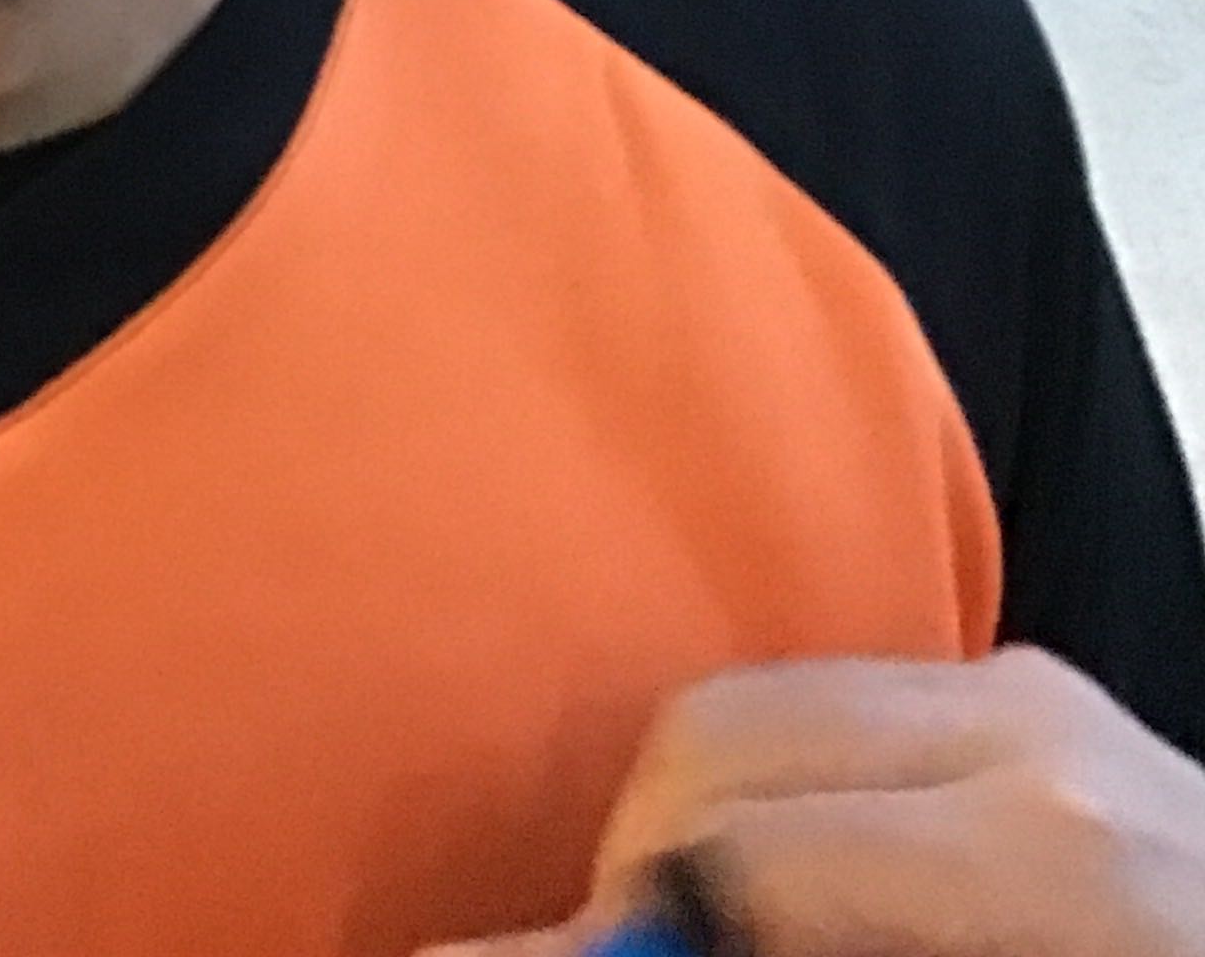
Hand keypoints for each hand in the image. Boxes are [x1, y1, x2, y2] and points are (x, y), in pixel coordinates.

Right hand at [413, 649, 1204, 956]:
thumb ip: (790, 949)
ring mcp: (1033, 686)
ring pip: (760, 700)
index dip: (630, 916)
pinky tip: (796, 879)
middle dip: (639, 853)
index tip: (571, 955)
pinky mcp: (1033, 681)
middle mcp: (1028, 731)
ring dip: (702, 809)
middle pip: (717, 737)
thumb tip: (610, 939)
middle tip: (629, 943)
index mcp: (1040, 852)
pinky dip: (783, 781)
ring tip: (707, 919)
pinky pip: (840, 699)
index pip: (735, 847)